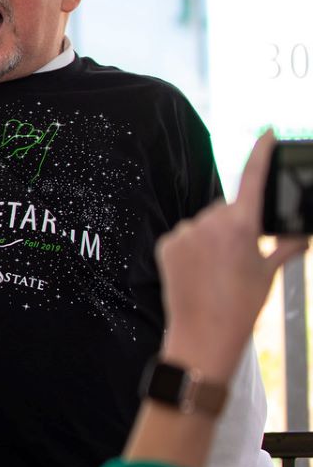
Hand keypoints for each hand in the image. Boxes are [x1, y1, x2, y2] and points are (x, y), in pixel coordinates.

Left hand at [157, 131, 307, 384]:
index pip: (253, 178)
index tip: (267, 132)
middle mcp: (209, 222)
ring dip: (215, 236)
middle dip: (238, 224)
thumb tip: (305, 233)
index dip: (261, 152)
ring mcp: (185, 232)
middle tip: (240, 256)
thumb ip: (286, 245)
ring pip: (207, 222)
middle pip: (229, 208)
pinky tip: (200, 270)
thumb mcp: (269, 271)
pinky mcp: (167, 243)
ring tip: (218, 269)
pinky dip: (195, 246)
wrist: (204, 334)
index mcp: (241, 225)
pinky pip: (186, 235)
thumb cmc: (242, 305)